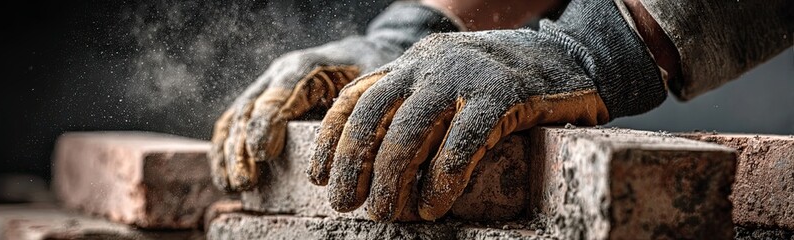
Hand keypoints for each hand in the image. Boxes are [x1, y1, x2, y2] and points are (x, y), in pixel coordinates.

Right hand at [209, 2, 459, 191]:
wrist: (360, 53)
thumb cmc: (372, 70)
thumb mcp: (375, 83)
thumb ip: (362, 108)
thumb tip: (355, 144)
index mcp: (310, 65)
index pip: (284, 90)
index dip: (269, 122)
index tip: (264, 153)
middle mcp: (282, 73)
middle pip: (253, 107)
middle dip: (244, 146)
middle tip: (246, 180)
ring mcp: (267, 86)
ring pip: (238, 117)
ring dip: (231, 153)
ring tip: (235, 185)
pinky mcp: (260, 101)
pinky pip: (234, 124)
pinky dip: (225, 151)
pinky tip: (226, 179)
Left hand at [307, 0, 665, 220]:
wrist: (572, 57)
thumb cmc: (504, 85)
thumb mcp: (449, 83)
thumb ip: (417, 107)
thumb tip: (378, 165)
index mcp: (413, 64)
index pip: (357, 97)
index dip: (332, 139)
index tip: (319, 177)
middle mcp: (431, 66)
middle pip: (374, 116)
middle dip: (352, 165)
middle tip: (345, 205)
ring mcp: (467, 78)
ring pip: (410, 132)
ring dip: (390, 180)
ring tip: (384, 214)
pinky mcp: (505, 97)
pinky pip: (463, 143)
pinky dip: (442, 181)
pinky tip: (433, 208)